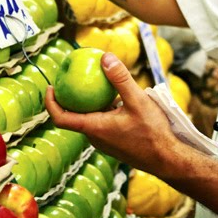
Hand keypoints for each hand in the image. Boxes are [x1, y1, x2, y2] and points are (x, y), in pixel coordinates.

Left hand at [45, 52, 189, 176]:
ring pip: (90, 120)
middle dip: (70, 98)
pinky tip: (117, 98)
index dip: (50, 103)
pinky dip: (103, 110)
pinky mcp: (115, 143)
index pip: (61, 118)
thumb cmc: (152, 132)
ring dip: (89, 104)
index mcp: (94, 128)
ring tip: (96, 84)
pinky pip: (102, 124)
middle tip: (74, 78)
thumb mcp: (138, 100)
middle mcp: (95, 138)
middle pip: (73, 117)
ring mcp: (105, 142)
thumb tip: (104, 57)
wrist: (167, 160)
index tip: (50, 87)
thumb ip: (121, 79)